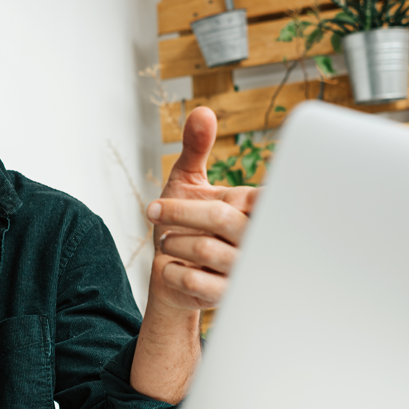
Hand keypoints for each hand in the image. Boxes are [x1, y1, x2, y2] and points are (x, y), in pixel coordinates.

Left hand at [147, 107, 258, 310]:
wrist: (175, 279)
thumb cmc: (188, 226)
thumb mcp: (189, 183)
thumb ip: (196, 148)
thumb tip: (202, 111)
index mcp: (254, 209)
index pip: (256, 195)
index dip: (219, 195)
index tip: (184, 200)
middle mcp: (255, 239)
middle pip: (219, 217)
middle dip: (177, 212)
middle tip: (153, 212)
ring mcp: (243, 270)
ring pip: (202, 249)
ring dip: (171, 242)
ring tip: (167, 241)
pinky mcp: (226, 297)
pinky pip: (191, 280)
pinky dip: (170, 270)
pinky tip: (171, 268)